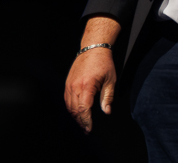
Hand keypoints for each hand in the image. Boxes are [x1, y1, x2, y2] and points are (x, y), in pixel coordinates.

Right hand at [64, 17, 120, 132]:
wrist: (93, 49)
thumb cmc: (104, 63)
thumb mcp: (110, 80)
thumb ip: (108, 97)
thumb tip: (107, 111)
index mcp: (87, 86)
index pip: (84, 109)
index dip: (86, 121)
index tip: (89, 128)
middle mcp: (75, 87)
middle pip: (75, 110)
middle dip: (80, 122)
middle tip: (86, 129)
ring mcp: (69, 85)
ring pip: (69, 107)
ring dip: (75, 117)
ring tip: (82, 124)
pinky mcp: (67, 84)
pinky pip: (66, 100)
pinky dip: (71, 108)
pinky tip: (76, 113)